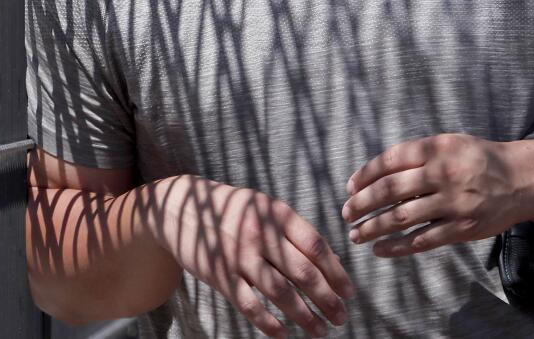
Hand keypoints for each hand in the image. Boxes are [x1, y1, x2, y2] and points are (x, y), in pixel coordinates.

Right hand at [151, 176, 354, 338]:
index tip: (349, 293)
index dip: (336, 273)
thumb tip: (329, 263)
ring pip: (281, 293)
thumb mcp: (266, 208)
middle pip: (303, 273)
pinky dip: (270, 324)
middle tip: (342, 318)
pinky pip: (251, 305)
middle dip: (327, 299)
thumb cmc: (235, 210)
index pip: (316, 247)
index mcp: (278, 214)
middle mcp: (261, 234)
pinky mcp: (222, 276)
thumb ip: (294, 231)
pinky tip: (285, 335)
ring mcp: (241, 256)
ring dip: (305, 316)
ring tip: (320, 331)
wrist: (184, 209)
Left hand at [341, 133, 533, 257]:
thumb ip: (417, 154)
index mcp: (437, 148)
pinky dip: (397, 247)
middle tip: (345, 213)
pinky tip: (380, 250)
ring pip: (401, 218)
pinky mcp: (463, 228)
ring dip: (373, 228)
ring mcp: (453, 203)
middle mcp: (443, 173)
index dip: (364, 175)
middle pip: (390, 190)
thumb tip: (375, 175)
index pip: (389, 160)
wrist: (523, 179)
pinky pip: (422, 240)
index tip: (349, 187)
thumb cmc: (478, 159)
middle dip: (361, 204)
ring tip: (356, 235)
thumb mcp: (449, 143)